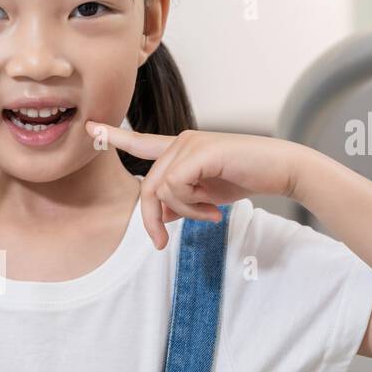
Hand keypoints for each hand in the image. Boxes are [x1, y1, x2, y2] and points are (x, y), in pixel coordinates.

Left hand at [85, 121, 300, 249]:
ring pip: (160, 189)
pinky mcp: (199, 151)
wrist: (282, 170)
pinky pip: (175, 187)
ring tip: (208, 215)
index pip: (140, 144)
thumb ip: (180, 202)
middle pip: (146, 186)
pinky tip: (214, 210)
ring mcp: (189, 144)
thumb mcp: (205, 196)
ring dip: (182, 213)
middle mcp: (180, 142)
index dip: (115, 137)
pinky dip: (191, 207)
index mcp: (179, 149)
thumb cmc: (246, 179)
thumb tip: (161, 216)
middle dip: (152, 220)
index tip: (90, 129)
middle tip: (162, 243)